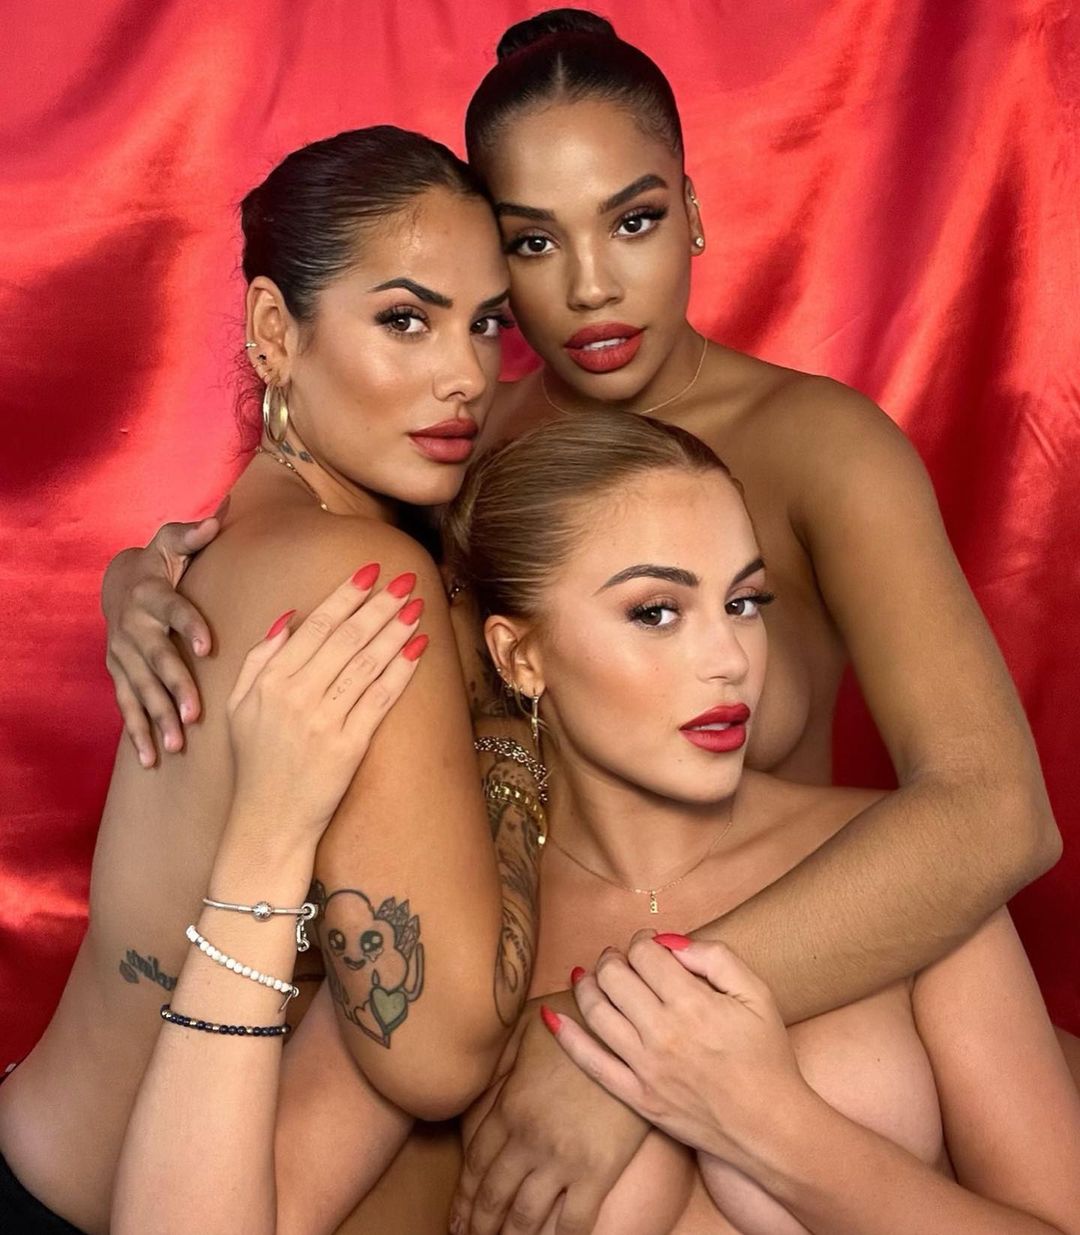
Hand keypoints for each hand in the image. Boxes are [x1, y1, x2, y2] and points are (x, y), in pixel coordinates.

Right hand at [102, 503, 224, 765]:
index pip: (174, 610)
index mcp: (152, 595)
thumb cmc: (162, 561)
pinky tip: (151, 760)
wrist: (120, 582)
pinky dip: (138, 734)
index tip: (209, 646)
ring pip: (140, 690)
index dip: (190, 625)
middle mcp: (133, 627)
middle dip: (174, 687)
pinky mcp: (119, 674)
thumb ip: (193, 533)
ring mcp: (123, 655)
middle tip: (194, 714)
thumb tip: (218, 517)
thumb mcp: (173, 541)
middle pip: (156, 659)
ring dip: (157, 718)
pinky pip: (126, 707)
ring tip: (176, 746)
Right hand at [226, 566, 427, 844]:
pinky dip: (401, 669)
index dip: (345, 595)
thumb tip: (288, 617)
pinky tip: (418, 646)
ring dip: (395, 629)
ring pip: (366, 662)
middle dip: (378, 604)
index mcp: (268, 681)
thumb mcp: (238, 707)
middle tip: (404, 580)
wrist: (267, 824)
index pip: (314, 626)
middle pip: (345, 637)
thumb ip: (259, 659)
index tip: (369, 571)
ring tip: (416, 604)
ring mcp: (322, 721)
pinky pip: (380, 698)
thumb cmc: (256, 765)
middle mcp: (294, 696)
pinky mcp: (347, 746)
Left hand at [451, 989, 650, 1234]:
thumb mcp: (527, 1031)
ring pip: (524, 1216)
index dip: (463, 1196)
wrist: (627, 1032)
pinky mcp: (597, 1171)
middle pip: (493, 1195)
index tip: (457, 1218)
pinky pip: (572, 1222)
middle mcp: (528, 1138)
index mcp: (510, 1106)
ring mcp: (562, 1158)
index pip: (475, 1163)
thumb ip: (502, 1061)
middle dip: (479, 1225)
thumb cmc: (578, 1023)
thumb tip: (480, 1079)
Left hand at [548, 933, 807, 1169]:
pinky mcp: (636, 1097)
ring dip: (587, 985)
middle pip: (615, 977)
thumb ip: (714, 957)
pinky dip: (566, 1037)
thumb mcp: (757, 993)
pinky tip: (549, 1016)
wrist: (770, 1127)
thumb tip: (669, 941)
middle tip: (619, 957)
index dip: (642, 940)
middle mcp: (662, 1033)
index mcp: (692, 1003)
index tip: (649, 944)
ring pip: (597, 1013)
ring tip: (590, 974)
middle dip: (613, 958)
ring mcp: (645, 1068)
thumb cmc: (767, 1056)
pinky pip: (591, 1063)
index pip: (646, 954)